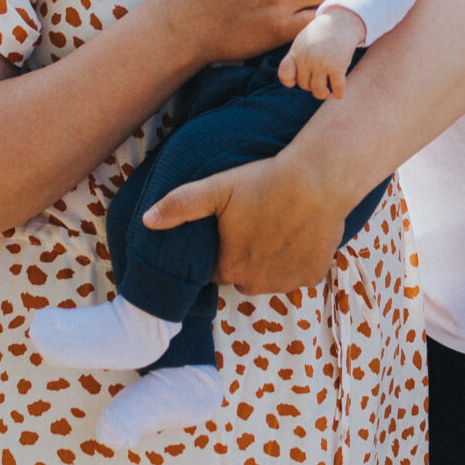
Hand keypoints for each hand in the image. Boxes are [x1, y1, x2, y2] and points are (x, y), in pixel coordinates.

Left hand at [143, 145, 346, 293]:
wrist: (317, 179)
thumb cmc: (264, 181)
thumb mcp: (217, 188)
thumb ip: (179, 206)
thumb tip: (147, 221)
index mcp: (228, 268)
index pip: (214, 270)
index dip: (221, 248)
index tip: (230, 228)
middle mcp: (255, 284)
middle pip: (242, 276)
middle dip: (245, 258)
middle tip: (255, 224)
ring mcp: (286, 283)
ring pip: (270, 278)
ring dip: (270, 262)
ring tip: (277, 228)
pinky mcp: (312, 276)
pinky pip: (298, 275)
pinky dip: (296, 261)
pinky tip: (297, 235)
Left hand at [278, 4, 364, 98]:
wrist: (341, 20)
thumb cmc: (322, 33)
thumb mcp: (303, 41)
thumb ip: (297, 57)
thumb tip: (293, 82)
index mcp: (296, 52)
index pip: (284, 74)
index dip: (289, 82)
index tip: (297, 80)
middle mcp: (307, 59)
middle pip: (303, 84)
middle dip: (310, 85)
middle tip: (318, 80)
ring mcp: (322, 64)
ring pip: (318, 91)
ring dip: (322, 93)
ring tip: (326, 90)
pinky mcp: (338, 67)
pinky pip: (337, 88)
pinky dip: (338, 93)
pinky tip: (339, 93)